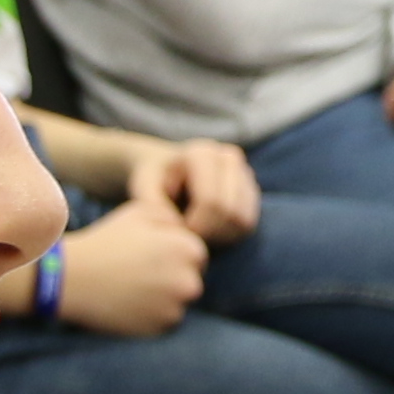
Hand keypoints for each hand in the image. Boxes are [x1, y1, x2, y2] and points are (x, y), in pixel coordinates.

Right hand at [52, 195, 208, 334]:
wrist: (72, 278)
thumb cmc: (106, 241)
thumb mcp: (139, 212)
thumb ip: (171, 217)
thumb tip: (186, 229)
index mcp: (189, 250)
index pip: (197, 256)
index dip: (174, 256)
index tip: (150, 257)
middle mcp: (190, 281)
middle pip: (192, 281)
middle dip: (173, 278)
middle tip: (141, 275)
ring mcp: (176, 308)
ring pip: (179, 303)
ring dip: (164, 299)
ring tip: (134, 290)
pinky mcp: (161, 329)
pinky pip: (165, 322)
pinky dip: (152, 316)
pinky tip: (129, 304)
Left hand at [128, 135, 259, 240]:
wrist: (169, 168)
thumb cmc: (154, 178)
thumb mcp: (142, 186)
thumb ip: (151, 204)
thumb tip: (176, 225)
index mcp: (201, 153)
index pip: (211, 201)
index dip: (195, 226)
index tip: (177, 233)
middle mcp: (228, 157)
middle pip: (230, 212)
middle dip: (209, 234)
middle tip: (187, 240)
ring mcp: (244, 172)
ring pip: (244, 220)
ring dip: (221, 237)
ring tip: (198, 235)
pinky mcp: (251, 189)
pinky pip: (249, 222)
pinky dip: (231, 235)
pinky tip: (210, 232)